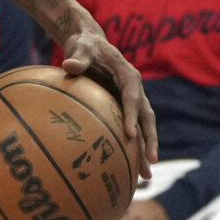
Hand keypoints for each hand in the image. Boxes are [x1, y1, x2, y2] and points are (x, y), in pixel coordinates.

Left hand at [57, 29, 157, 165]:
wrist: (90, 44)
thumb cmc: (85, 46)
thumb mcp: (81, 48)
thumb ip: (77, 58)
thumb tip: (69, 65)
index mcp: (128, 74)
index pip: (132, 96)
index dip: (132, 115)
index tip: (130, 135)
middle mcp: (135, 89)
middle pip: (147, 117)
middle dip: (150, 140)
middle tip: (150, 161)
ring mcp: (132, 99)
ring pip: (144, 127)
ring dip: (146, 149)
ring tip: (146, 175)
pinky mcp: (125, 107)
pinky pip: (132, 128)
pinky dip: (132, 147)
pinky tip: (127, 168)